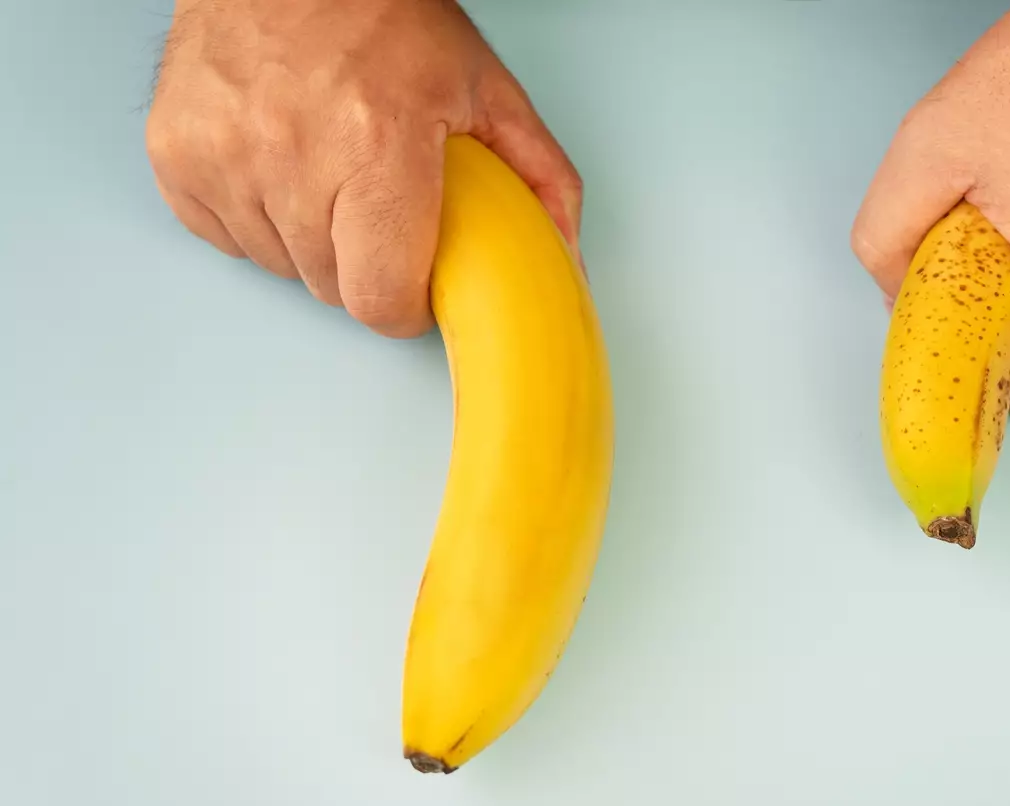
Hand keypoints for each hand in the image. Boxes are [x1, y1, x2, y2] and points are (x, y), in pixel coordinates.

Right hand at [145, 0, 581, 337]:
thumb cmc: (386, 15)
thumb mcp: (487, 93)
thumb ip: (540, 183)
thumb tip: (564, 261)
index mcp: (378, 146)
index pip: (380, 300)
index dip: (405, 302)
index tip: (414, 281)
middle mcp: (291, 154)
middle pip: (333, 288)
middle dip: (364, 262)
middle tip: (377, 198)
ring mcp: (222, 155)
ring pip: (281, 267)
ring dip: (310, 240)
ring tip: (328, 167)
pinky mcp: (174, 153)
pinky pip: (224, 237)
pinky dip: (255, 216)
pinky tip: (280, 162)